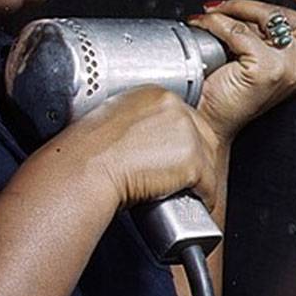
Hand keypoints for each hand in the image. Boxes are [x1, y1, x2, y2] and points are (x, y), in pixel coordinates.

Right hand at [57, 85, 223, 211]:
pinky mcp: (192, 160)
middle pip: (204, 136)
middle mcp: (175, 108)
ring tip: (181, 191)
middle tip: (179, 178)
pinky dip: (204, 197)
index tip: (174, 156)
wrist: (86, 169)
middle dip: (196, 159)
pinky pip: (210, 184)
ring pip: (209, 159)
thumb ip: (134, 120)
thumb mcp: (111, 119)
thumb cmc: (88, 151)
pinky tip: (190, 201)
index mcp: (155, 94)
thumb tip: (142, 137)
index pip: (186, 117)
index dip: (182, 141)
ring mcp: (187, 133)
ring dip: (200, 178)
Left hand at [185, 0, 295, 141]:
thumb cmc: (226, 91)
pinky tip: (203, 23)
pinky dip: (215, 21)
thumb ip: (269, 31)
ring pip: (273, 14)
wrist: (206, 121)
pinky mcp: (266, 69)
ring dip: (238, 4)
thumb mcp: (257, 54)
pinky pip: (238, 29)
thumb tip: (259, 2)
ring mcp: (289, 68)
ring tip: (216, 9)